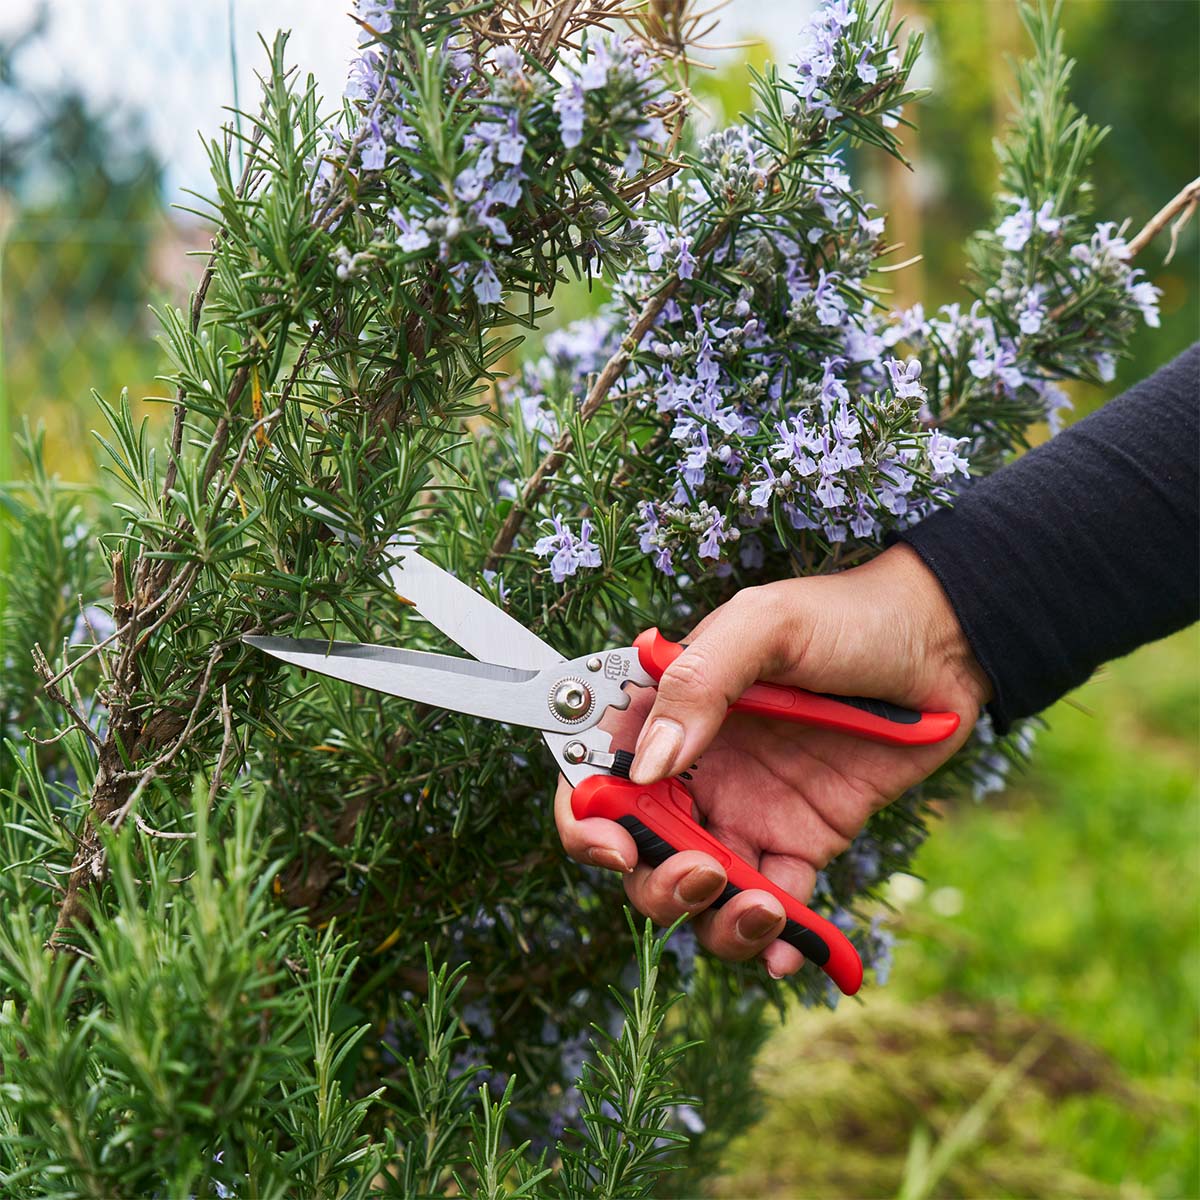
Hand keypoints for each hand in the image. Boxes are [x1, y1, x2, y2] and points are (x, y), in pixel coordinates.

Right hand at [554, 543, 991, 978]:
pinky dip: (774, 940)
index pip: (596, 778)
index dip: (587, 824)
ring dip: (715, 922)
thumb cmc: (845, 616)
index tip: (617, 849)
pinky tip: (789, 948)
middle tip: (706, 873)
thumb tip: (645, 768)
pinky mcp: (802, 841)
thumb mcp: (765, 625)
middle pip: (642, 854)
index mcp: (668, 716)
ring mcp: (747, 812)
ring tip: (763, 909)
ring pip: (702, 893)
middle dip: (659, 885)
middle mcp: (696, 772)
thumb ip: (699, 683)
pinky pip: (776, 903)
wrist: (940, 644)